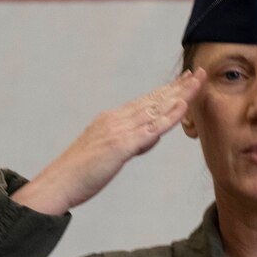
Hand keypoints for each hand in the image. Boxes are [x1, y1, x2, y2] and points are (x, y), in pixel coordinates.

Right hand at [13, 69, 206, 214]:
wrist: (57, 183)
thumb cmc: (79, 174)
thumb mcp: (108, 153)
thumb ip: (129, 143)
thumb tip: (149, 138)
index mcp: (112, 120)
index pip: (145, 101)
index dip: (165, 91)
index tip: (183, 81)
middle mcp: (116, 119)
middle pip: (153, 99)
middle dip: (177, 86)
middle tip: (198, 72)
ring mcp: (119, 130)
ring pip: (156, 109)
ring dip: (179, 95)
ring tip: (198, 81)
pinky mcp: (121, 145)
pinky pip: (151, 129)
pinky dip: (169, 116)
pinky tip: (183, 106)